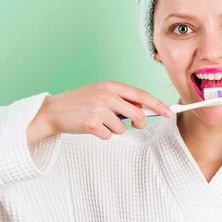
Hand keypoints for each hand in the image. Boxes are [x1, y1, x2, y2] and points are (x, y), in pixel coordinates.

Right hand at [27, 81, 170, 143]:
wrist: (52, 111)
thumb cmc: (81, 103)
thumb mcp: (101, 93)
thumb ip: (122, 99)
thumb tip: (144, 109)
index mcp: (111, 86)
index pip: (142, 95)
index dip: (157, 105)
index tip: (169, 113)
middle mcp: (106, 95)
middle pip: (137, 114)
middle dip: (139, 123)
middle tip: (134, 126)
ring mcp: (98, 108)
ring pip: (123, 127)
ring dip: (114, 129)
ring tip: (100, 122)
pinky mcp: (91, 123)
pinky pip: (109, 135)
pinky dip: (103, 135)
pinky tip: (91, 128)